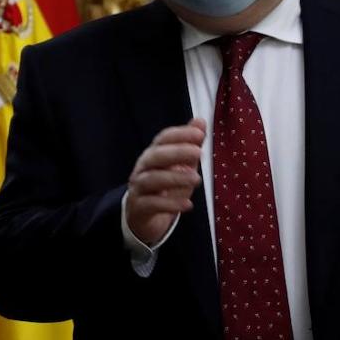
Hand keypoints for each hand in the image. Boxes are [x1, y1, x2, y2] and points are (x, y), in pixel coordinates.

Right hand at [126, 119, 204, 246]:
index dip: (180, 134)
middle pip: (155, 156)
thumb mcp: (180, 166)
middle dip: (176, 152)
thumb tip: (201, 121)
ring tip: (197, 179)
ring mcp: (139, 188)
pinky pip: (152, 204)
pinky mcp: (139, 208)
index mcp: (153, 155)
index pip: (163, 138)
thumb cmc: (164, 188)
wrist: (143, 217)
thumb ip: (189, 145)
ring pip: (152, 179)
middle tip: (199, 153)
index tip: (200, 134)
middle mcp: (143, 168)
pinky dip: (170, 204)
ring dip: (175, 178)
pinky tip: (188, 204)